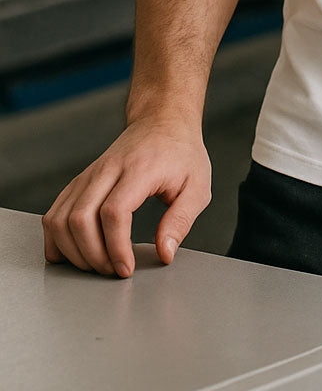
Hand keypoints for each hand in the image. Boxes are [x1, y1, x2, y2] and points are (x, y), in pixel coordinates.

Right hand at [41, 116, 210, 277]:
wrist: (162, 120)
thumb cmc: (181, 153)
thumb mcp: (198, 185)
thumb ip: (181, 220)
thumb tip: (164, 254)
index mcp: (139, 169)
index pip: (114, 212)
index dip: (116, 247)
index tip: (126, 268)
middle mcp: (108, 169)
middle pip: (80, 218)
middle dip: (92, 256)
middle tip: (113, 270)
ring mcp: (89, 174)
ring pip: (60, 218)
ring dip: (72, 251)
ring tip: (97, 263)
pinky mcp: (79, 181)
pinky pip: (53, 213)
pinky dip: (56, 239)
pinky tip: (74, 252)